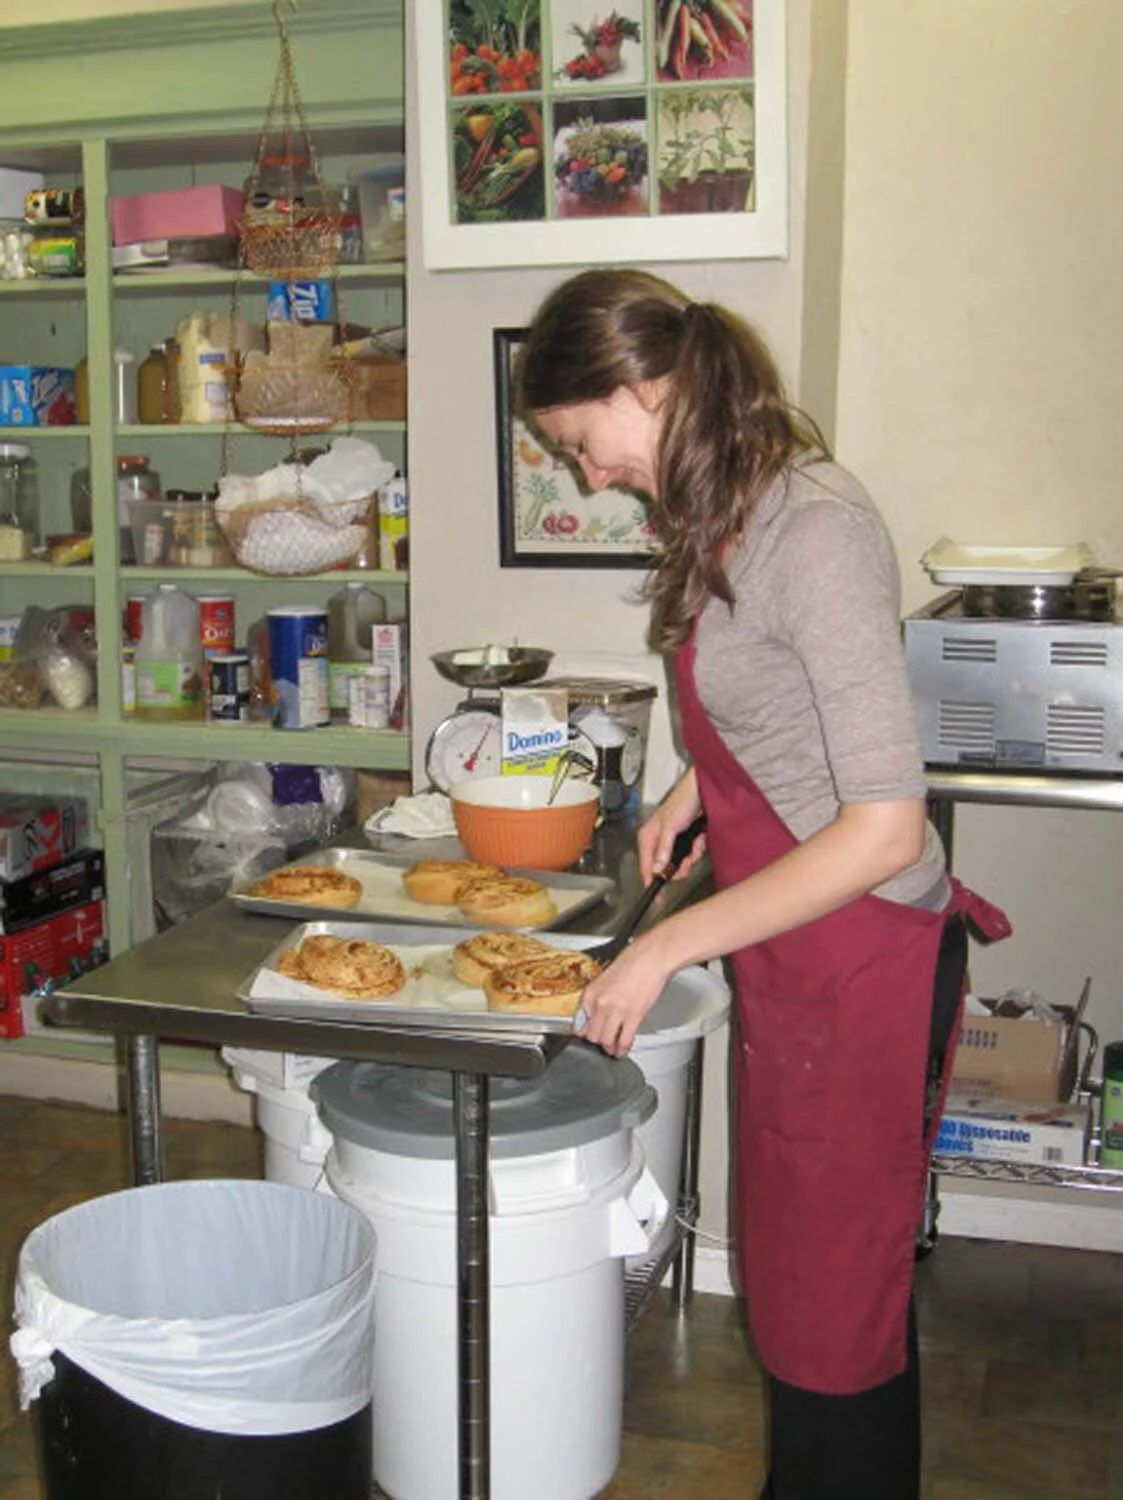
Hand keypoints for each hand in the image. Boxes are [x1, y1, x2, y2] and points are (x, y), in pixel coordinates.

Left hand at [575, 935, 673, 1057]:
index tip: (587, 1035)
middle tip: (601, 1043)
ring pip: (606, 1041)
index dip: (583, 1032)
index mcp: (592, 992)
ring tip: (612, 1049)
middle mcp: (601, 1003)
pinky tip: (623, 1049)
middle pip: (592, 1035)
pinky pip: (624, 1040)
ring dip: (609, 1048)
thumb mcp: (607, 976)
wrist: (653, 955)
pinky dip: (623, 1049)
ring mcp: (617, 1011)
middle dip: (597, 1041)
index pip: (579, 1021)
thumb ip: (600, 994)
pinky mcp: (634, 1016)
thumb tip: (599, 1010)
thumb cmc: (635, 959)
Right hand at [638, 771, 704, 885]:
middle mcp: (658, 841)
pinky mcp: (685, 840)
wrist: (702, 791)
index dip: (652, 881)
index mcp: (648, 838)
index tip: (659, 897)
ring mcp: (673, 842)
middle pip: (665, 867)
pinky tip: (700, 838)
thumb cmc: (682, 802)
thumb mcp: (670, 828)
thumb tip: (657, 869)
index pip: (646, 866)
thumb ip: (663, 850)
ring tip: (696, 842)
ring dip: (691, 856)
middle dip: (680, 865)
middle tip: (687, 859)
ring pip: (681, 862)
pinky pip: (691, 854)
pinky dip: (697, 848)